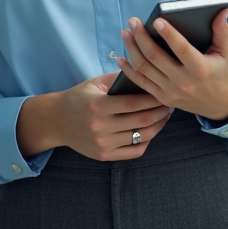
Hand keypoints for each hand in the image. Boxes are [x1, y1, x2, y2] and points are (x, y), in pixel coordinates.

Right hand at [15, 73, 170, 161]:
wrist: (57, 121)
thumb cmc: (79, 98)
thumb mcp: (95, 83)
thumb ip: (118, 78)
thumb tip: (145, 73)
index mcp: (98, 105)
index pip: (134, 103)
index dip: (153, 99)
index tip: (164, 93)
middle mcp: (100, 127)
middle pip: (141, 120)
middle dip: (160, 112)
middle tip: (170, 103)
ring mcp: (102, 144)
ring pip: (141, 137)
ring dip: (158, 126)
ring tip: (164, 116)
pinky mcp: (104, 155)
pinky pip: (134, 152)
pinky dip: (146, 142)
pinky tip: (151, 131)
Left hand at [116, 10, 227, 122]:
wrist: (219, 104)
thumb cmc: (222, 73)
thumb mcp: (226, 53)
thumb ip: (222, 32)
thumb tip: (222, 11)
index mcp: (200, 69)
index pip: (181, 48)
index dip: (168, 34)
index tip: (156, 20)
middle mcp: (184, 82)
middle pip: (156, 57)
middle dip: (141, 37)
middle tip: (133, 21)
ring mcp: (171, 91)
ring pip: (144, 68)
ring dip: (132, 49)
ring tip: (125, 33)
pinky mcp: (162, 98)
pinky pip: (141, 82)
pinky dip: (128, 70)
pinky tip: (121, 57)